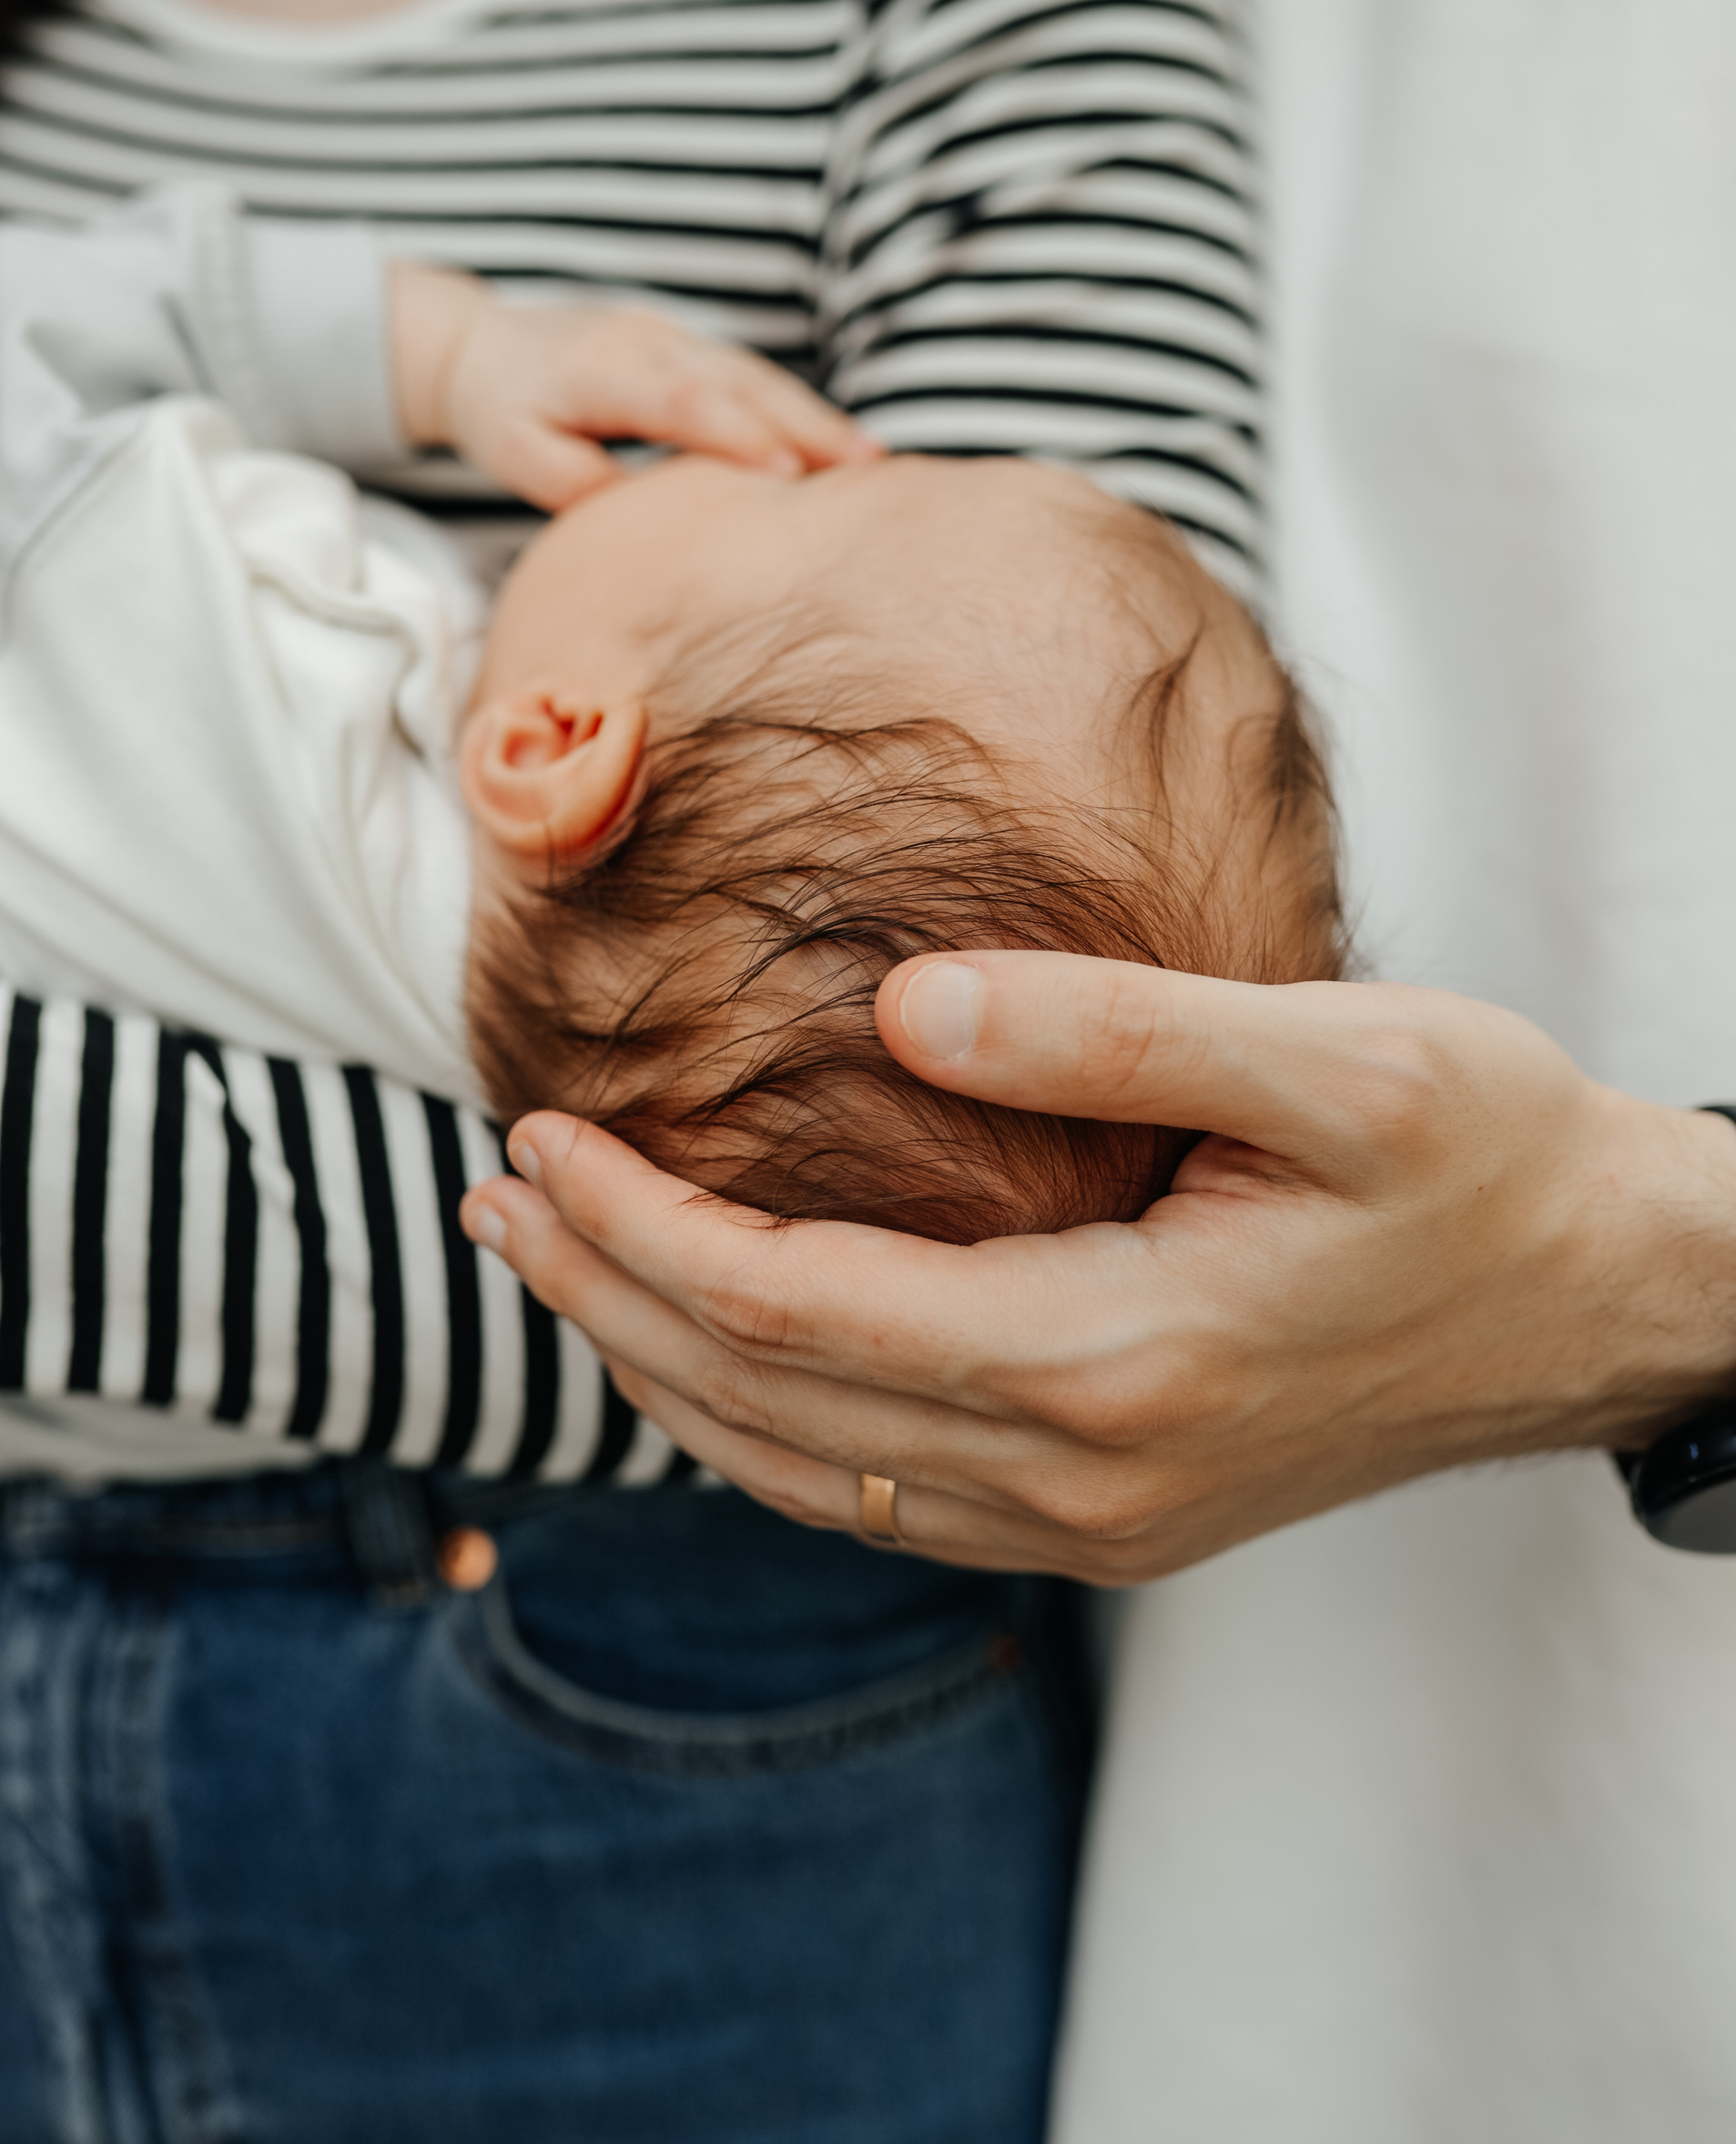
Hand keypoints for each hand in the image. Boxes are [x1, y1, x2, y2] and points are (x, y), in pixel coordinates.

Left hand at [390, 263, 876, 508]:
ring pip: (756, 374)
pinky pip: (751, 377)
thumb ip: (577, 482)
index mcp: (601, 368)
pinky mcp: (689, 347)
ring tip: (872, 461)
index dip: (736, 431)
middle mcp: (648, 341)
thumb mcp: (518, 454)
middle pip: (739, 379)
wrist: (481, 347)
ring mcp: (674, 337)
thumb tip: (644, 514)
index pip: (679, 399)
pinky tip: (839, 446)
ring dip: (815, 417)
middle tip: (866, 465)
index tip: (787, 470)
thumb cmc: (502, 411)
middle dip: (805, 421)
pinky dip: (797, 410)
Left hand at [460, 957, 1735, 1582]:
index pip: (796, 1311)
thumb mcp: (1337, 1059)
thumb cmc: (1478, 1156)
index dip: (644, 1229)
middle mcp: (1087, 1474)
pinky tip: (715, 1353)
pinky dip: (764, 1424)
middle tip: (491, 1203)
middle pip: (769, 1408)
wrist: (1588, 1296)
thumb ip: (1112, 1029)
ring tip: (559, 1273)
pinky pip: (881, 1491)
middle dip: (608, 1304)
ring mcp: (1098, 1517)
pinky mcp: (1115, 1512)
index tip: (541, 1136)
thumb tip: (904, 1007)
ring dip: (665, 1374)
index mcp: (1118, 1357)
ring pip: (808, 1474)